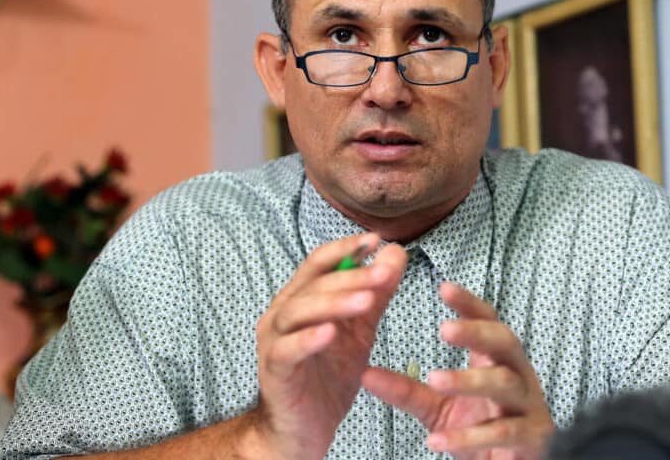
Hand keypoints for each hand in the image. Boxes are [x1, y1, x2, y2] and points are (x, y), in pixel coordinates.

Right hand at [253, 233, 407, 459]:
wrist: (303, 429)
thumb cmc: (327, 376)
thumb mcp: (359, 331)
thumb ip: (376, 294)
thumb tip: (395, 254)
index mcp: (300, 299)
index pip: (319, 263)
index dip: (345, 249)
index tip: (375, 240)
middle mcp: (282, 314)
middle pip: (313, 284)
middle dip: (350, 276)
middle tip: (383, 273)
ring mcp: (273, 341)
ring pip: (299, 311)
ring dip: (334, 302)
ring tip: (367, 300)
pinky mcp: (273, 370)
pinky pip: (287, 350)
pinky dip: (308, 339)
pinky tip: (330, 333)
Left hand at [362, 282, 554, 458]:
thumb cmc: (483, 429)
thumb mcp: (438, 408)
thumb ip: (407, 390)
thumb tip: (365, 373)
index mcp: (497, 361)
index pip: (488, 321)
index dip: (469, 304)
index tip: (443, 287)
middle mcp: (518, 377)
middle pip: (505, 342)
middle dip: (476, 332)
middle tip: (444, 328)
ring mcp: (528, 407)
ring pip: (504, 384)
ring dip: (469, 380)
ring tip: (434, 379)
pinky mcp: (531, 439)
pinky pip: (503, 433)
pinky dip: (470, 437)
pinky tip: (439, 440)